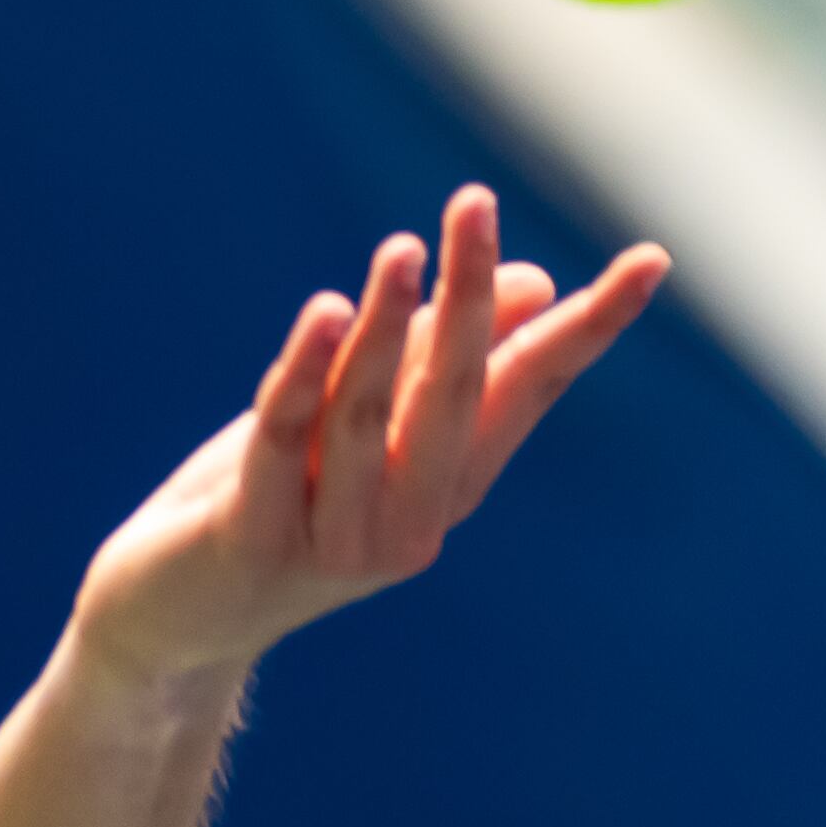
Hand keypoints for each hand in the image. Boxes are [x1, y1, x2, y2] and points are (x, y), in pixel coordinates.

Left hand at [74, 187, 666, 685]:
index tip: (652, 260)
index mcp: (447, 483)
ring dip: (384, 328)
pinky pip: (281, 442)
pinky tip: (326, 312)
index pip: (529, 389)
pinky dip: (302, 375)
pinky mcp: (253, 543)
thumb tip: (534, 282)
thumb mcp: (360, 425)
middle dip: (469, 299)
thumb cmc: (273, 502)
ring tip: (400, 248)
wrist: (172, 623)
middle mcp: (409, 520)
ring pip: (365, 417)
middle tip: (475, 202)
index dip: (588, 328)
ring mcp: (334, 542)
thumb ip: (435, 359)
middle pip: (453, 395)